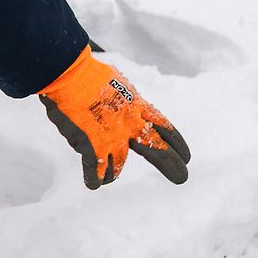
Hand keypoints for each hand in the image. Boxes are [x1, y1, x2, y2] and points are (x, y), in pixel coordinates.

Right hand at [39, 46, 190, 189]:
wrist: (70, 74)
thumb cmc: (86, 73)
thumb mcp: (114, 81)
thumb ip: (119, 95)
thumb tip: (116, 93)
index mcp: (137, 106)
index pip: (163, 126)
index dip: (176, 141)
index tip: (186, 156)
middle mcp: (128, 125)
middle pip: (157, 149)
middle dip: (170, 164)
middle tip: (182, 178)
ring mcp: (111, 139)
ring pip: (117, 168)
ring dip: (111, 174)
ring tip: (107, 177)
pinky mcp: (91, 148)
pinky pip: (95, 173)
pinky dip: (94, 180)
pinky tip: (94, 184)